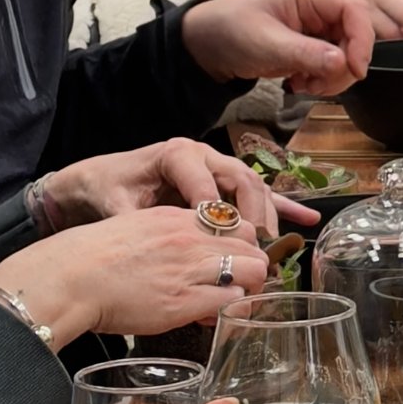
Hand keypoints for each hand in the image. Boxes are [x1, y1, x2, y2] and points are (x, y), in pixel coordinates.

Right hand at [0, 207, 292, 351]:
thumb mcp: (137, 229)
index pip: (234, 221)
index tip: (234, 260)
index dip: (242, 244)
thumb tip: (186, 255)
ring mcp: (190, 267)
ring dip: (248, 289)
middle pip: (252, 244)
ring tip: (231, 303)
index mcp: (178, 217)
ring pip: (252, 271)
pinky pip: (231, 302)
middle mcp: (190, 237)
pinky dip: (231, 311)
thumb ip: (168, 236)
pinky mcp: (185, 300)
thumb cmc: (93, 258)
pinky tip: (213, 317)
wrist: (70, 277)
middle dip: (253, 267)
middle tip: (239, 286)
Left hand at [32, 141, 285, 231]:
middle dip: (253, 215)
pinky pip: (258, 192)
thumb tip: (157, 250)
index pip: (208, 186)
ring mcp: (216, 167)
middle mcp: (203, 155)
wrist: (95, 180)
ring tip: (276, 243)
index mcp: (178, 154)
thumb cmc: (105, 189)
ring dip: (269, 215)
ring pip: (254, 186)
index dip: (219, 217)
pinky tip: (308, 220)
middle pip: (241, 181)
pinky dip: (282, 206)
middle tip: (257, 247)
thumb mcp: (115, 206)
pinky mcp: (222, 182)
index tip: (223, 247)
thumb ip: (138, 224)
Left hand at [178, 0, 402, 91]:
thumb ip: (304, 52)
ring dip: (335, 77)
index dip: (363, 41)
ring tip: (302, 84)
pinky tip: (302, 82)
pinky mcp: (324, 45)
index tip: (356, 70)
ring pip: (356, 54)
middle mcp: (327, 6)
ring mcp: (327, 27)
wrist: (212, 42)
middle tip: (315, 84)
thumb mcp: (265, 43)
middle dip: (347, 66)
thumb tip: (343, 64)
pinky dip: (328, 80)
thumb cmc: (233, 29)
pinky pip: (342, 65)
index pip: (356, 10)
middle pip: (364, 35)